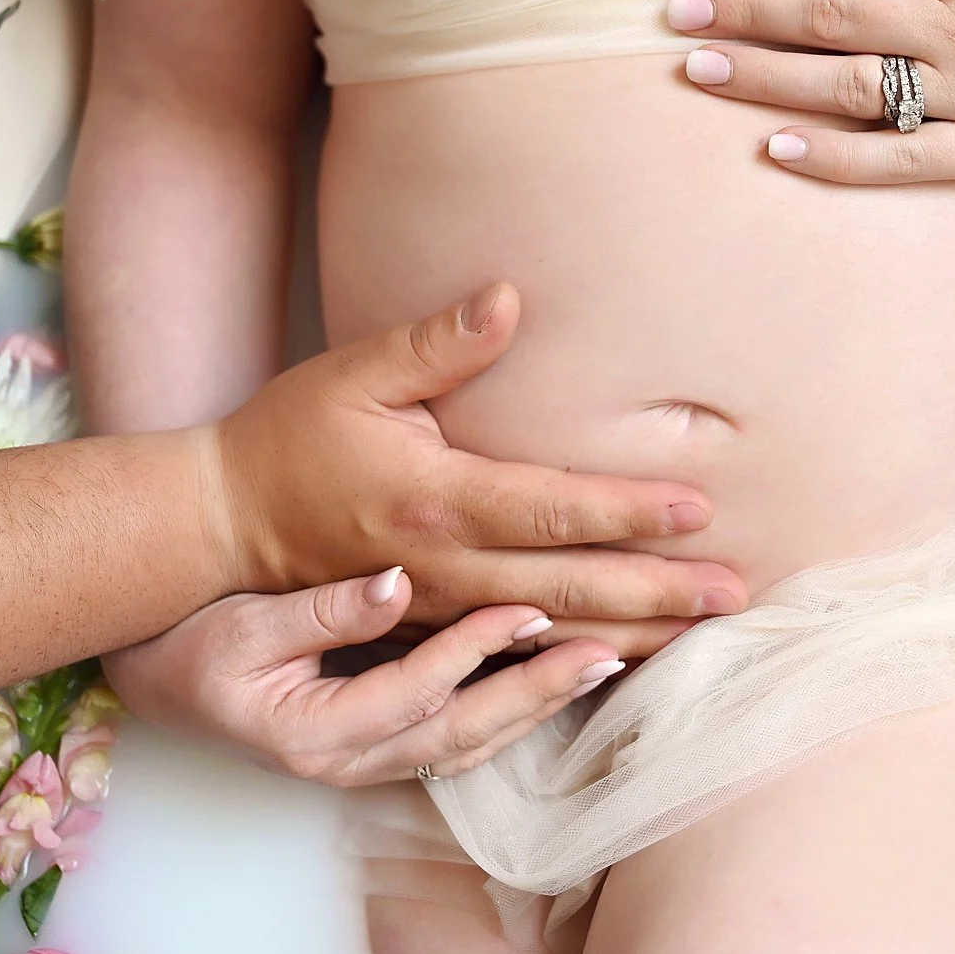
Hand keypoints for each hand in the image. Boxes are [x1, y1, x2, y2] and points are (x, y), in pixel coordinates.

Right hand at [106, 567, 621, 785]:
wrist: (152, 678)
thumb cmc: (190, 642)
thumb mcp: (244, 622)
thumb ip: (324, 608)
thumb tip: (396, 585)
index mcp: (313, 731)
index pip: (416, 691)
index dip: (477, 650)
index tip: (532, 609)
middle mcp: (347, 761)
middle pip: (461, 734)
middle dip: (539, 693)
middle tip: (604, 653)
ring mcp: (364, 765)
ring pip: (468, 745)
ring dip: (537, 707)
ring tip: (601, 664)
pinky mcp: (376, 750)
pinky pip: (455, 741)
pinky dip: (510, 714)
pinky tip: (553, 682)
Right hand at [202, 281, 748, 631]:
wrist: (220, 523)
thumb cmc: (290, 437)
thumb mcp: (355, 374)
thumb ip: (437, 342)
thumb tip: (507, 297)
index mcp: (437, 498)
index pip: (554, 509)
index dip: (629, 512)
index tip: (698, 511)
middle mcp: (446, 564)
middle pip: (570, 587)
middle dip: (657, 592)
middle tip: (734, 596)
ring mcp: (439, 606)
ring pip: (550, 631)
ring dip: (631, 634)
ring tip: (702, 632)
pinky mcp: (431, 626)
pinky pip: (515, 649)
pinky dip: (574, 656)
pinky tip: (625, 655)